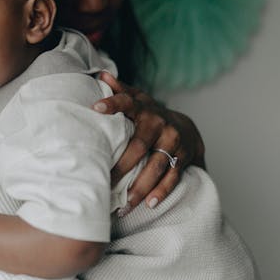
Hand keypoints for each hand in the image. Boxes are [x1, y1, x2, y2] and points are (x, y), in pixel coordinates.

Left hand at [93, 72, 205, 212]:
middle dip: (123, 166)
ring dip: (141, 187)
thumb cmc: (150, 115)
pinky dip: (161, 192)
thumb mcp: (137, 99)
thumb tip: (101, 74)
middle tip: (106, 182)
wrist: (185, 126)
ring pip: (156, 166)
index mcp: (144, 108)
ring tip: (124, 204)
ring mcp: (173, 141)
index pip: (126, 102)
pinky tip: (149, 205)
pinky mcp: (184, 158)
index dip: (112, 103)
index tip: (95, 107)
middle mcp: (160, 123)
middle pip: (140, 146)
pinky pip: (172, 177)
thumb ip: (120, 90)